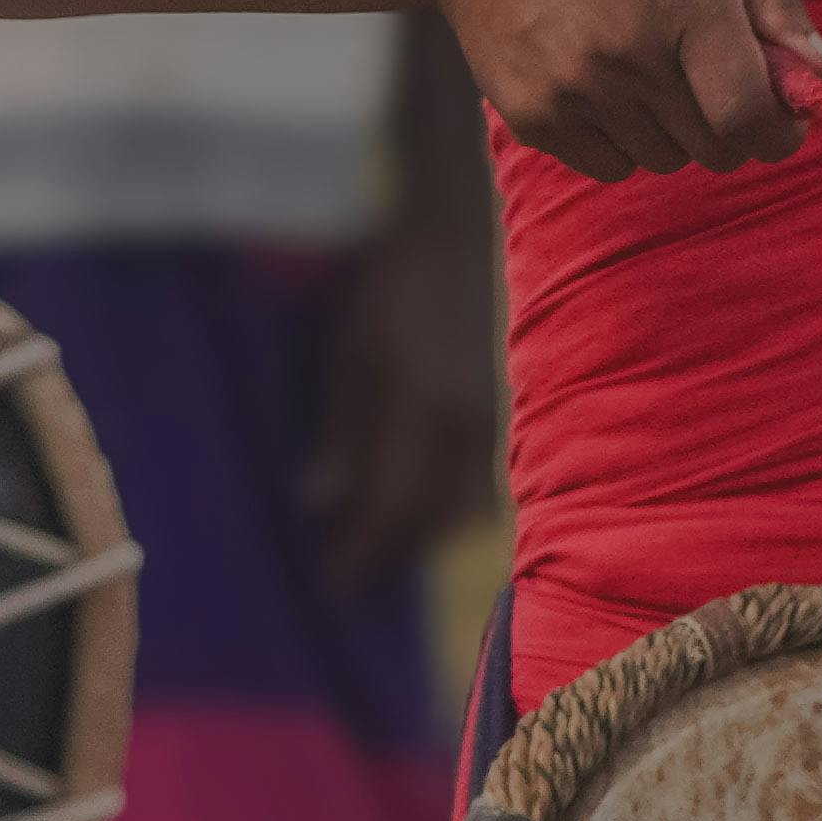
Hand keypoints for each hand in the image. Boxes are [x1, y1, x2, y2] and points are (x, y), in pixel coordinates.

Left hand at [300, 186, 504, 593]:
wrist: (457, 235)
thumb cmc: (392, 287)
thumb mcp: (352, 352)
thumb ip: (343, 431)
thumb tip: (319, 503)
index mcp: (427, 412)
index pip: (393, 505)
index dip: (362, 550)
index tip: (330, 585)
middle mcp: (469, 427)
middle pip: (433, 517)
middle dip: (390, 553)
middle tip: (346, 579)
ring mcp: (493, 421)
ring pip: (462, 505)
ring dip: (420, 535)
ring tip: (380, 550)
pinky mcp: (502, 412)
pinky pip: (478, 481)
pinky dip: (445, 507)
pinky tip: (419, 509)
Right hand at [440, 0, 821, 178]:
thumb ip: (775, 10)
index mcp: (684, 2)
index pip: (750, 114)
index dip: (779, 135)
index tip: (783, 127)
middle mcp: (630, 54)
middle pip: (714, 148)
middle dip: (731, 130)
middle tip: (711, 90)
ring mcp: (577, 91)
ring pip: (665, 162)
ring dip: (675, 135)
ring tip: (647, 76)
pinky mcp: (535, 117)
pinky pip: (610, 167)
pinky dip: (622, 145)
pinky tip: (605, 91)